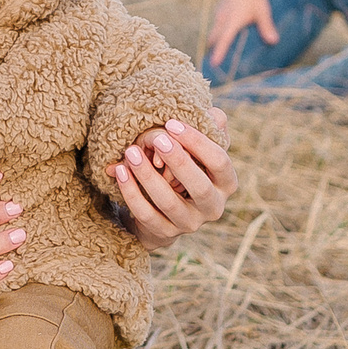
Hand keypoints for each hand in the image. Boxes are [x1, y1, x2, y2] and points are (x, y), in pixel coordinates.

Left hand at [113, 112, 235, 248]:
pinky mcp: (165, 233)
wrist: (165, 208)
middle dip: (178, 161)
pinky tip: (121, 171)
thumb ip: (209, 128)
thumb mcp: (198, 148)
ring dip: (148, 176)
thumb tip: (214, 115)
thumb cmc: (185, 167)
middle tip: (157, 139)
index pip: (220, 162)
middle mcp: (213, 207)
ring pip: (169, 202)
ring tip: (131, 152)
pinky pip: (146, 214)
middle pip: (200, 187)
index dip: (198, 142)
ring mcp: (189, 224)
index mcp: (226, 183)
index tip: (172, 123)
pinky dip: (132, 193)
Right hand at [204, 0, 275, 70]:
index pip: (224, 39)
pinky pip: (215, 27)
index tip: (213, 64)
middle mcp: (222, 18)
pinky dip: (215, 36)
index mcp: (233, 19)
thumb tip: (273, 42)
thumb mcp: (263, 11)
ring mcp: (219, 14)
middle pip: (214, 39)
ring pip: (213, 33)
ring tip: (213, 57)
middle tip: (211, 68)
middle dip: (212, 52)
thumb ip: (266, 27)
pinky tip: (219, 42)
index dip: (219, 52)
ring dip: (213, 44)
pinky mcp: (219, 12)